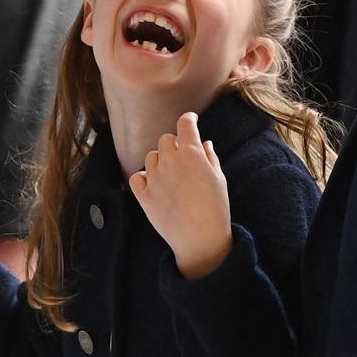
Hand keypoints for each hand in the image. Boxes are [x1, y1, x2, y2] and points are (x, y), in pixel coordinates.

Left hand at [129, 112, 231, 279]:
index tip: (190, 120)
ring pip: (151, 157)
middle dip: (175, 144)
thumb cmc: (215, 207)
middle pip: (166, 139)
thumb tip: (204, 143)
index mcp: (191, 153)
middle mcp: (170, 161)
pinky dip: (144, 177)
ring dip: (160, 160)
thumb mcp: (219, 178)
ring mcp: (155, 178)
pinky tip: (153, 184)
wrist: (200, 237)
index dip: (189, 119)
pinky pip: (137, 177)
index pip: (185, 124)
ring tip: (170, 173)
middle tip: (183, 156)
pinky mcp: (144, 195)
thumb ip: (210, 157)